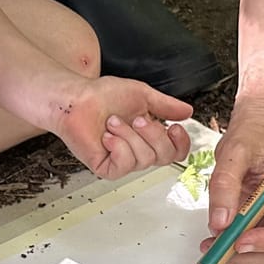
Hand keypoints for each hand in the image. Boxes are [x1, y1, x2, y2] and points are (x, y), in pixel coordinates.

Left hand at [50, 77, 191, 178]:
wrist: (76, 99)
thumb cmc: (102, 95)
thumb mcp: (142, 95)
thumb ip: (166, 105)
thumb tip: (187, 111)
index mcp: (149, 136)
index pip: (176, 151)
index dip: (181, 143)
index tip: (176, 127)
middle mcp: (138, 150)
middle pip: (164, 156)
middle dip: (153, 135)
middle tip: (137, 119)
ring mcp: (123, 161)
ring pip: (144, 159)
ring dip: (129, 135)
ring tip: (112, 122)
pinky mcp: (107, 168)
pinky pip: (124, 165)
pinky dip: (118, 147)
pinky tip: (107, 136)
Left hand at [203, 107, 263, 263]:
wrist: (259, 130)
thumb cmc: (256, 136)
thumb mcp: (235, 153)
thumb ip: (226, 186)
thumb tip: (220, 222)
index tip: (241, 242)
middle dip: (251, 256)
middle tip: (218, 251)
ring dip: (241, 259)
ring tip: (212, 246)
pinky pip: (259, 250)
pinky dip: (237, 254)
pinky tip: (217, 243)